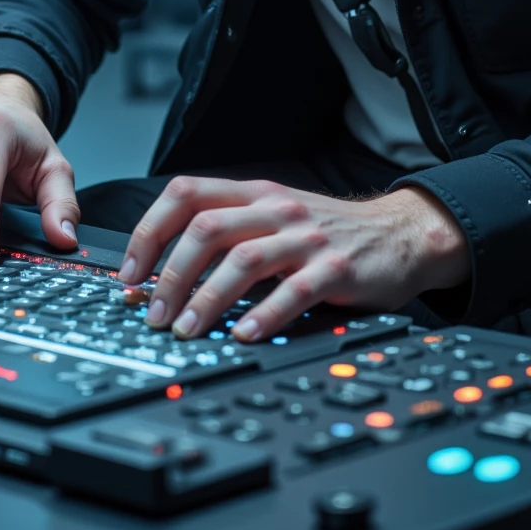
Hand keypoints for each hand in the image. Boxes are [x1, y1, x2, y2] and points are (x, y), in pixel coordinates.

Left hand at [117, 177, 470, 342]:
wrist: (400, 233)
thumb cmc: (329, 234)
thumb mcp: (276, 217)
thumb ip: (232, 232)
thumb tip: (165, 272)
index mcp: (254, 194)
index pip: (186, 194)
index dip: (149, 231)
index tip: (129, 273)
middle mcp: (276, 209)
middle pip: (206, 229)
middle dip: (170, 274)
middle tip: (153, 314)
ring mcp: (306, 237)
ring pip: (243, 259)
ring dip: (206, 298)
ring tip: (187, 330)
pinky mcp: (335, 267)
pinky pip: (293, 290)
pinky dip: (264, 314)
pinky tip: (244, 335)